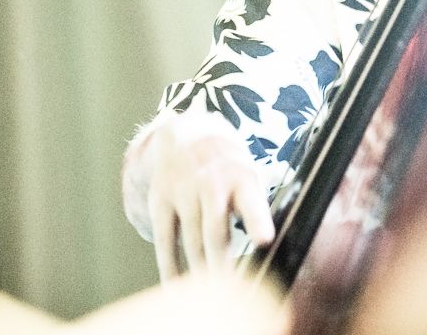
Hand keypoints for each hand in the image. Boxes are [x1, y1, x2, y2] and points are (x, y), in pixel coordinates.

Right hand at [123, 106, 274, 279]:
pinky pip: (164, 238)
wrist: (187, 133)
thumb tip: (266, 247)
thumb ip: (254, 207)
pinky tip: (175, 285)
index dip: (257, 220)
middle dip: (220, 263)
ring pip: (191, 239)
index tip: (264, 239)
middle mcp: (211, 182)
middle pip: (215, 231)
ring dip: (198, 270)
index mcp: (241, 177)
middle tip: (228, 290)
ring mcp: (183, 190)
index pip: (251, 200)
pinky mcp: (161, 199)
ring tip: (206, 294)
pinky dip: (169, 265)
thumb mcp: (248, 174)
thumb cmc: (228, 167)